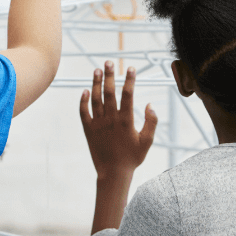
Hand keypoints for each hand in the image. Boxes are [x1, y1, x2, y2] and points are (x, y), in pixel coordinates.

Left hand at [79, 62, 157, 179]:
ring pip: (95, 99)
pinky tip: (85, 90)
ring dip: (96, 83)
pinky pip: (83, 112)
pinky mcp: (88, 130)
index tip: (130, 68)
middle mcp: (111, 120)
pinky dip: (83, 100)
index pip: (128, 94)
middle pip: (109, 92)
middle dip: (110, 75)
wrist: (113, 174)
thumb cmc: (132, 158)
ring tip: (96, 70)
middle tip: (109, 62)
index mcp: (126, 121)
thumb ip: (151, 122)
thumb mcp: (147, 142)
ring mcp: (98, 124)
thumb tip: (150, 104)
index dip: (129, 80)